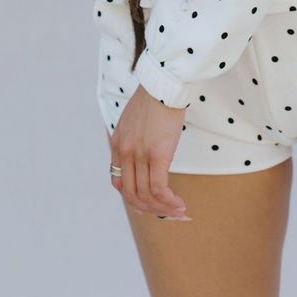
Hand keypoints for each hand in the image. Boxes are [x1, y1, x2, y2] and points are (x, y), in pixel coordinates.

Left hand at [109, 81, 189, 219]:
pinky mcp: (157, 155)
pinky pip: (159, 189)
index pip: (119, 181)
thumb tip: (148, 148)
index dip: (133, 198)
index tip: (148, 204)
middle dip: (148, 209)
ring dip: (162, 209)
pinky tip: (180, 204)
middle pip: (130, 194)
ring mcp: (139, 154)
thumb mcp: (136, 118)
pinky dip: (168, 202)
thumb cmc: (156, 96)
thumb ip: (136, 136)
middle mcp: (124, 152)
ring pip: (145, 195)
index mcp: (117, 143)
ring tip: (179, 212)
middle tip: (165, 214)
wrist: (164, 83)